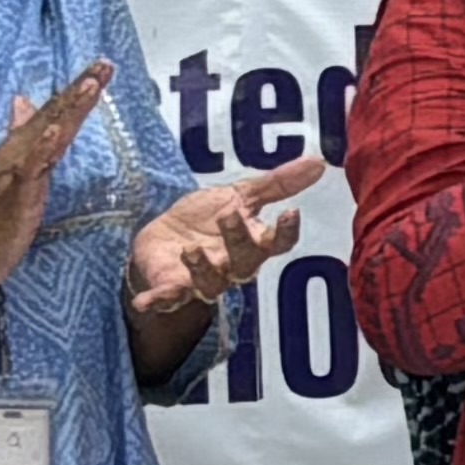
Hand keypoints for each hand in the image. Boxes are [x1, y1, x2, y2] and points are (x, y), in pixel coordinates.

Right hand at [0, 64, 116, 304]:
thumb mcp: (15, 173)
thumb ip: (24, 139)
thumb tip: (22, 103)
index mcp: (21, 149)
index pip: (53, 113)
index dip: (77, 90)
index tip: (102, 67)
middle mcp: (17, 152)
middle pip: (54, 115)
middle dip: (81, 89)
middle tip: (105, 64)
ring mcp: (16, 171)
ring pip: (47, 133)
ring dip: (68, 109)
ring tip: (89, 85)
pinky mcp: (16, 194)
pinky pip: (31, 168)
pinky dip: (42, 147)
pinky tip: (54, 131)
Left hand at [131, 154, 322, 313]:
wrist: (163, 240)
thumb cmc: (206, 219)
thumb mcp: (239, 195)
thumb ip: (277, 184)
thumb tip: (318, 162)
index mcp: (252, 244)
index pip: (277, 243)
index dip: (286, 232)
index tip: (290, 213)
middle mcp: (232, 266)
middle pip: (245, 261)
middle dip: (239, 240)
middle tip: (229, 215)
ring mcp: (203, 280)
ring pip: (211, 282)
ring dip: (202, 268)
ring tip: (190, 249)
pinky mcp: (172, 288)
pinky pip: (168, 298)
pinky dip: (158, 301)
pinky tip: (145, 301)